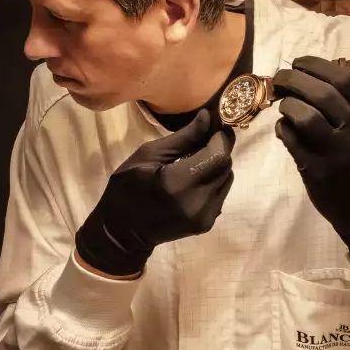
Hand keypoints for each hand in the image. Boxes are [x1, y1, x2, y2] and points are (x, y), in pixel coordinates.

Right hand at [76, 109, 235, 276]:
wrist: (123, 232)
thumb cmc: (127, 188)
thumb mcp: (148, 155)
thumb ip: (182, 138)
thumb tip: (207, 118)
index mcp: (177, 183)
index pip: (217, 155)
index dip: (222, 137)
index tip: (217, 124)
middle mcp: (197, 202)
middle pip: (225, 166)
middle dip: (219, 148)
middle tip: (205, 138)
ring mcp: (204, 216)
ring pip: (227, 179)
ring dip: (217, 164)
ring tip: (197, 159)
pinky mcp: (207, 223)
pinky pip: (221, 193)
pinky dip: (213, 180)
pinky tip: (195, 178)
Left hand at [272, 56, 349, 261]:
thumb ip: (344, 101)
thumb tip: (303, 74)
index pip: (343, 78)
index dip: (315, 65)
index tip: (298, 63)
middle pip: (320, 92)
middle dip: (293, 79)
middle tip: (280, 78)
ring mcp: (339, 153)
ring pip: (304, 115)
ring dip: (287, 105)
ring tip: (284, 106)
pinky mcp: (318, 170)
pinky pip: (291, 139)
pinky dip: (283, 128)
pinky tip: (285, 129)